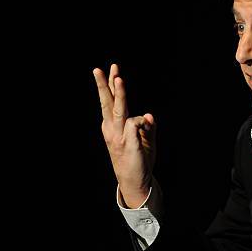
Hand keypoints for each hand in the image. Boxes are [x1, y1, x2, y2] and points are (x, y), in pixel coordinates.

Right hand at [94, 63, 156, 207]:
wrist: (134, 181)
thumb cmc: (138, 159)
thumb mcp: (143, 140)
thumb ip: (147, 126)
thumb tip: (149, 115)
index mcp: (112, 127)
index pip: (109, 103)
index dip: (109, 86)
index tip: (111, 69)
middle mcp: (112, 130)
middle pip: (107, 103)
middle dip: (105, 85)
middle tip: (102, 68)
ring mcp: (119, 136)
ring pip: (119, 110)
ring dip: (119, 94)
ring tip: (119, 79)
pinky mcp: (128, 143)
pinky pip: (135, 124)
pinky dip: (142, 120)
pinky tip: (147, 121)